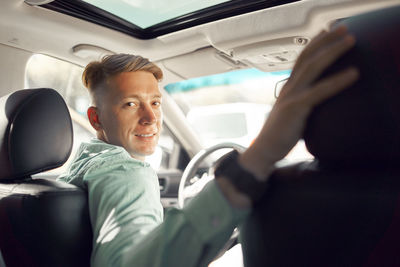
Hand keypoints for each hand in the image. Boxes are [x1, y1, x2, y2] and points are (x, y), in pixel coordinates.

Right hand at [239, 25, 358, 180]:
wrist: (264, 150)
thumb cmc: (280, 134)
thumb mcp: (293, 114)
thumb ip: (303, 103)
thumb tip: (317, 102)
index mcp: (289, 87)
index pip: (301, 59)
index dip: (315, 44)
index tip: (328, 32)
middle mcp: (289, 87)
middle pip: (307, 56)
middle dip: (326, 39)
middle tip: (343, 27)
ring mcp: (291, 96)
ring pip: (312, 67)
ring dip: (332, 51)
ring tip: (350, 41)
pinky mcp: (295, 108)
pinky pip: (319, 91)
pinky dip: (337, 81)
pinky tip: (354, 74)